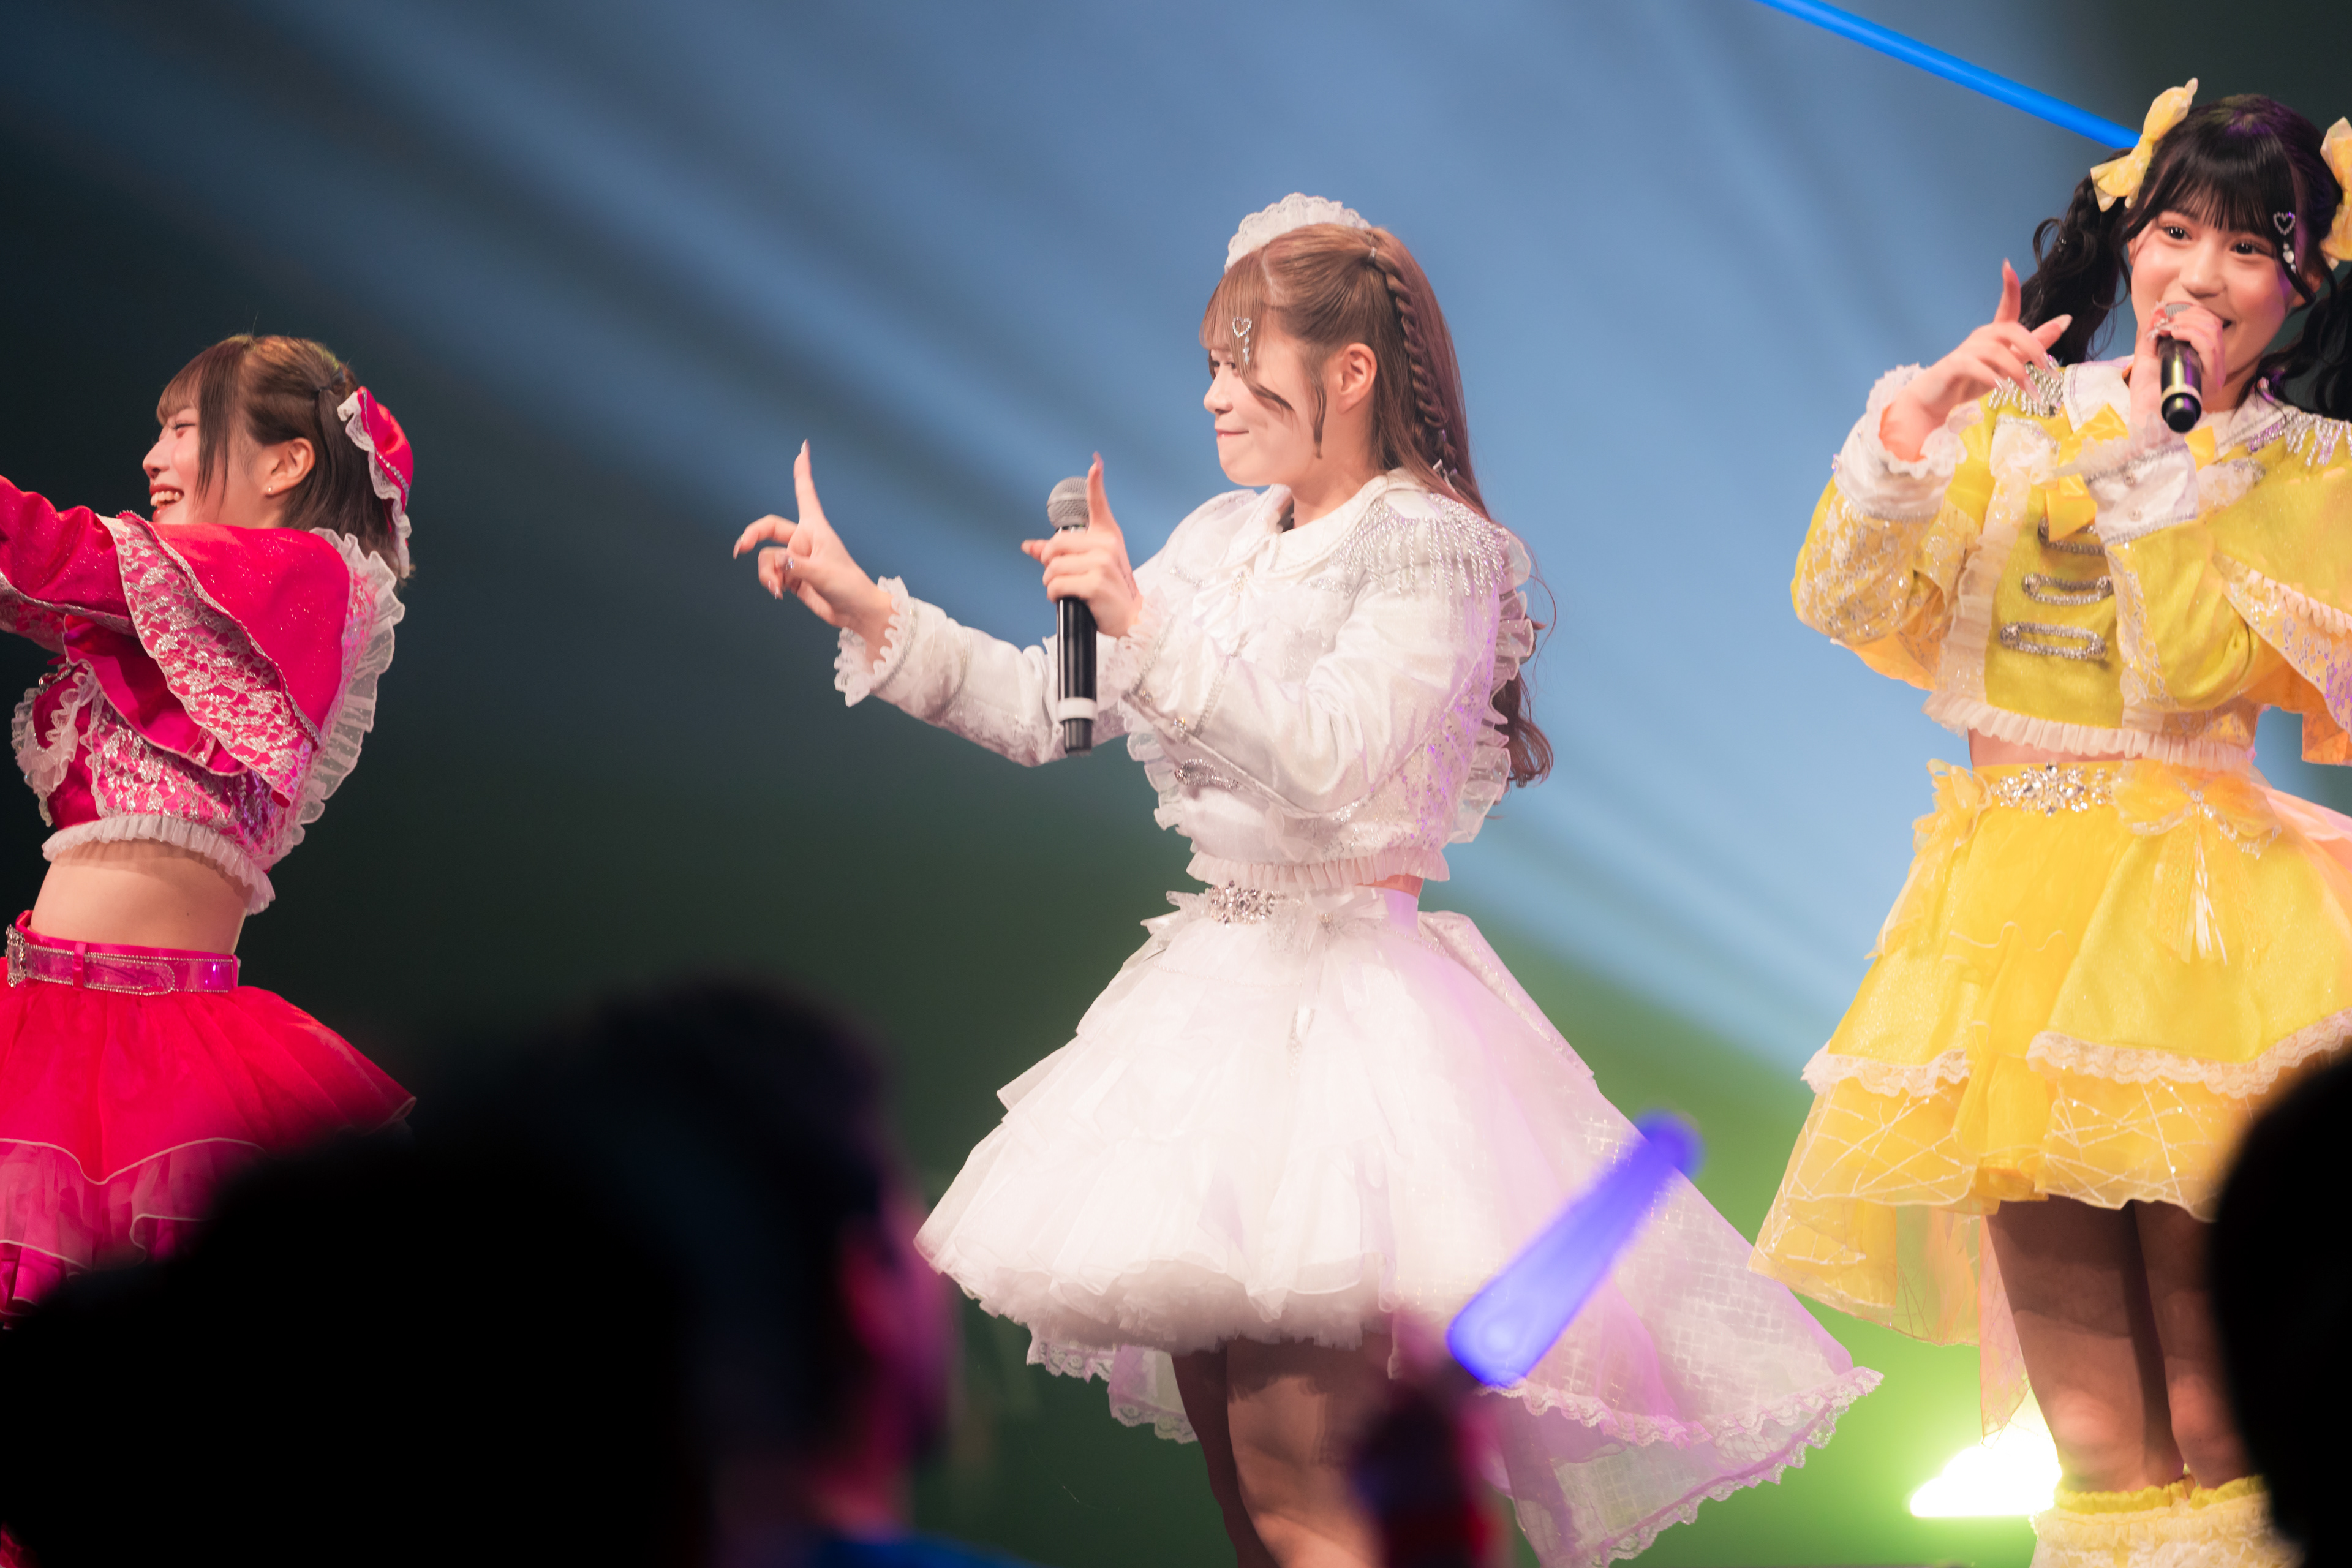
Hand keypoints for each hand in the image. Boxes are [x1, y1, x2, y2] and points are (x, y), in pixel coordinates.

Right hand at [732, 442, 893, 656]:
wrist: (855, 612)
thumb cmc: (849, 586)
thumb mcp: (822, 572)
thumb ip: (794, 565)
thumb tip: (772, 560)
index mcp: (815, 529)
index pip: (805, 494)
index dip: (802, 472)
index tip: (803, 449)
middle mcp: (804, 540)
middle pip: (768, 528)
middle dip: (752, 537)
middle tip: (740, 549)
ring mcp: (797, 559)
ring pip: (767, 558)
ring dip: (767, 572)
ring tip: (777, 588)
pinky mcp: (793, 576)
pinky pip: (771, 573)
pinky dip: (770, 582)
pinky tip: (778, 592)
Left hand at [1021, 455, 1141, 637]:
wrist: (1130, 618)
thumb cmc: (1108, 591)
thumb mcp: (1088, 566)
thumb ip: (1057, 554)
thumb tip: (1028, 546)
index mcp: (1107, 536)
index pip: (1099, 504)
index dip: (1096, 482)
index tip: (1096, 463)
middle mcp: (1106, 545)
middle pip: (1054, 546)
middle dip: (1049, 565)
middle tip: (1061, 578)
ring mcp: (1101, 562)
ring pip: (1052, 567)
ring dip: (1050, 584)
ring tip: (1066, 591)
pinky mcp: (1095, 582)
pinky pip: (1056, 585)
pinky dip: (1054, 596)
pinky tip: (1068, 599)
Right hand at [1881, 261, 2071, 460]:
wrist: (1936, 400)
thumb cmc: (1972, 380)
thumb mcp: (2011, 363)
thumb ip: (2035, 344)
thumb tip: (2065, 320)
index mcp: (1994, 334)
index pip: (2006, 306)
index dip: (2009, 287)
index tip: (2007, 266)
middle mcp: (1981, 337)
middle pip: (2010, 330)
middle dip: (2033, 347)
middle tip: (2049, 370)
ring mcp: (1966, 350)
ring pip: (1997, 351)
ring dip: (2017, 372)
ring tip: (2029, 391)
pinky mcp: (1954, 366)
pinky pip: (1975, 366)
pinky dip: (1991, 377)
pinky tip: (2002, 390)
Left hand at [2128, 299, 2226, 427]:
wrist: (2144, 417)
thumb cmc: (2146, 393)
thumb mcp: (2147, 357)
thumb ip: (2152, 334)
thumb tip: (2158, 311)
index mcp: (2204, 359)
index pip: (2211, 326)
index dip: (2192, 313)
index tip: (2168, 317)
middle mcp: (2215, 366)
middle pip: (2214, 326)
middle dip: (2189, 316)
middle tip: (2167, 322)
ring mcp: (2215, 374)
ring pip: (2213, 334)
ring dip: (2188, 323)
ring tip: (2168, 328)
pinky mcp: (2211, 381)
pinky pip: (2209, 348)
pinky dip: (2191, 334)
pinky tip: (2174, 334)